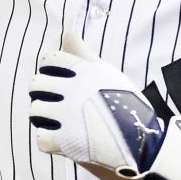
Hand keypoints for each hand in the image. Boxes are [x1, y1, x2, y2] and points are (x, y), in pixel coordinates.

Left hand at [29, 33, 180, 179]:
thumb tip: (67, 33)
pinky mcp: (66, 141)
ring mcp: (68, 115)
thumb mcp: (108, 76)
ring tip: (60, 124)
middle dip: (44, 94)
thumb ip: (83, 55)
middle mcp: (74, 89)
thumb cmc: (128, 108)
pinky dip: (49, 141)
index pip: (49, 60)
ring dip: (44, 118)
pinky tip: (63, 141)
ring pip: (35, 110)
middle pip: (37, 84)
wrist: (145, 146)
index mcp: (85, 70)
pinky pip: (41, 138)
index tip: (62, 84)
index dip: (52, 72)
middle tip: (59, 106)